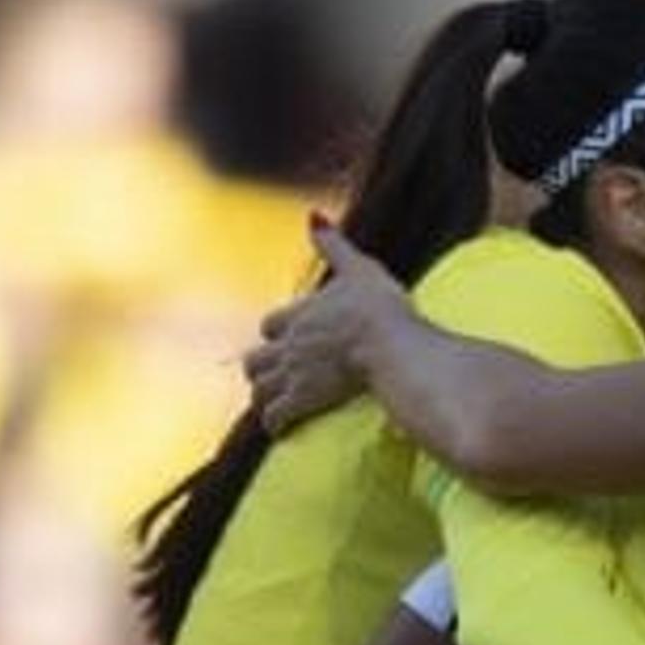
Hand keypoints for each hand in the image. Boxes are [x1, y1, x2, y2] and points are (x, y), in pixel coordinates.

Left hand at [244, 222, 401, 434]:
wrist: (389, 346)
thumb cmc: (379, 308)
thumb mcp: (359, 268)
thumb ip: (334, 245)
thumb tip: (313, 215)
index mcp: (300, 314)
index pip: (272, 324)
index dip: (278, 332)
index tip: (286, 340)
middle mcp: (288, 345)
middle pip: (256, 359)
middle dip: (261, 368)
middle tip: (272, 377)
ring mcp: (293, 374)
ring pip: (260, 388)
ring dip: (263, 396)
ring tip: (272, 406)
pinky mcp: (302, 400)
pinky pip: (276, 415)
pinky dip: (274, 422)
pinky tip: (279, 430)